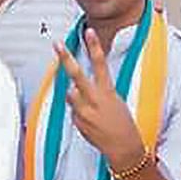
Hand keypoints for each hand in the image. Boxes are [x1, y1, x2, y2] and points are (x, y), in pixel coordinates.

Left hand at [57, 29, 146, 169]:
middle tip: (57, 44)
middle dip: (66, 58)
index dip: (94, 46)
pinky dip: (79, 112)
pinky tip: (91, 120)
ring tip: (90, 106)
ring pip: (70, 94)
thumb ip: (98, 91)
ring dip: (75, 95)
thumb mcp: (115, 101)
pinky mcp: (77, 122)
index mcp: (107, 91)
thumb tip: (77, 87)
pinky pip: (73, 110)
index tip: (89, 32)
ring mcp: (84, 111)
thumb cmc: (123, 124)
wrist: (123, 147)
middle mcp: (94, 99)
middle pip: (76, 74)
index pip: (100, 64)